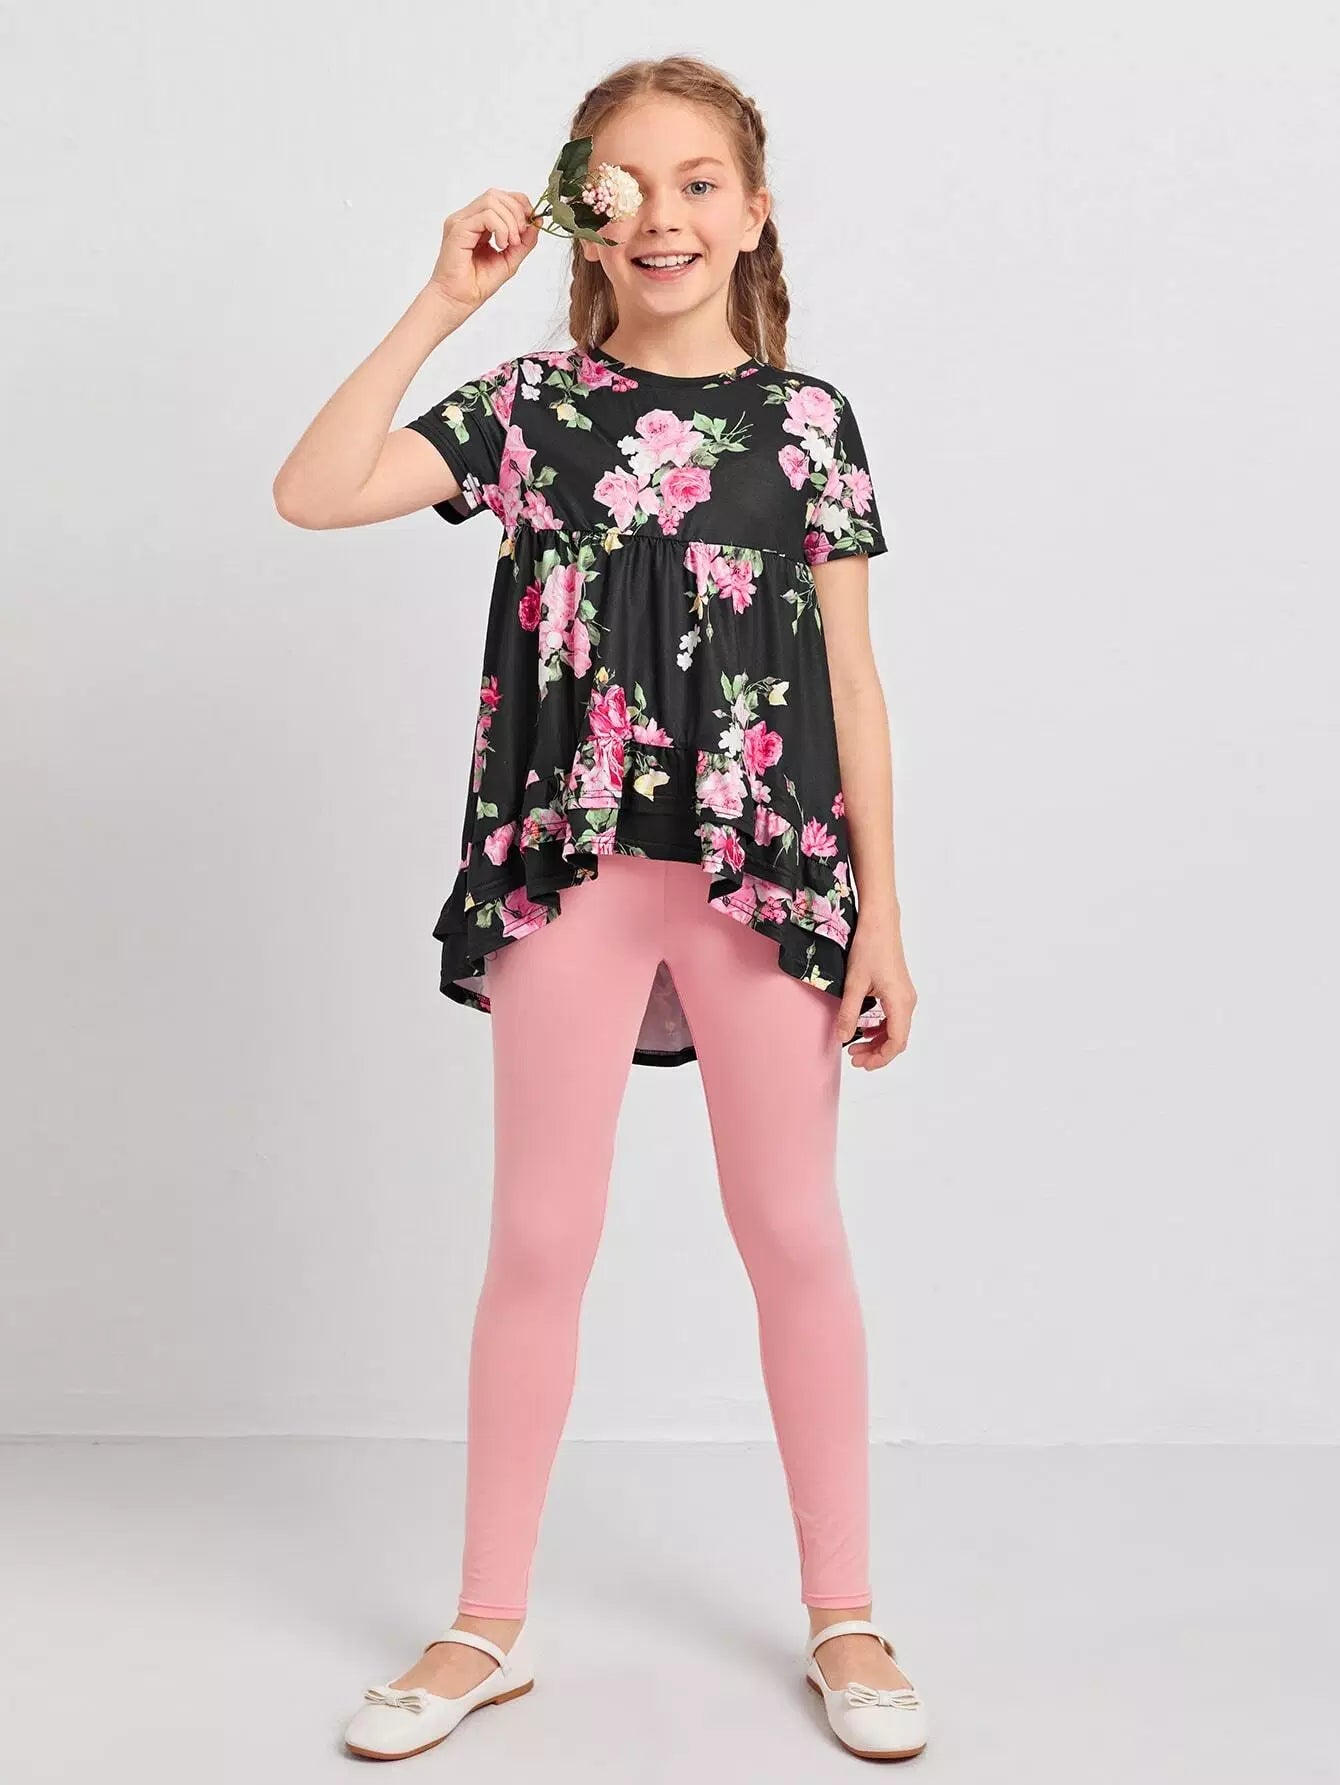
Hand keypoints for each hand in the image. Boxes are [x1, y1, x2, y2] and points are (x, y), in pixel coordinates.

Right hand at [426, 189, 539, 312]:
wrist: (458, 301)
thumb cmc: (477, 284)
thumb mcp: (510, 260)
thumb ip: (524, 241)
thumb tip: (538, 222)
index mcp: (477, 222)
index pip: (501, 197)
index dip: (519, 204)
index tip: (530, 223)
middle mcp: (467, 218)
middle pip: (497, 195)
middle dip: (516, 211)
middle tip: (520, 237)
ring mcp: (461, 221)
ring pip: (492, 201)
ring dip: (509, 222)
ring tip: (509, 244)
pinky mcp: (458, 229)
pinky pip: (486, 215)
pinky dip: (501, 228)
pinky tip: (501, 245)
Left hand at [833, 920, 915, 1069]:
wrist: (879, 922)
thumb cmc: (869, 948)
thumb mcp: (854, 983)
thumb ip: (848, 1013)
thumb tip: (842, 1037)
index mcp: (900, 1002)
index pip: (896, 1043)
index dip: (879, 1058)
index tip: (859, 1063)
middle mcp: (907, 1002)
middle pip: (897, 1039)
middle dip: (876, 1052)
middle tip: (853, 1058)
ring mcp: (905, 996)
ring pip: (896, 1030)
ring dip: (877, 1041)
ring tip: (856, 1046)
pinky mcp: (899, 990)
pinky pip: (894, 1018)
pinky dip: (880, 1028)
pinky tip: (864, 1028)